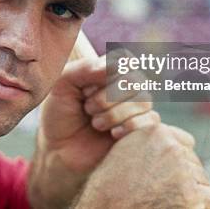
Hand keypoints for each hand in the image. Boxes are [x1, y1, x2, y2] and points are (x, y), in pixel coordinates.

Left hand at [29, 52, 157, 207]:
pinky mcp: (141, 130)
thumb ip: (83, 69)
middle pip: (133, 80)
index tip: (84, 88)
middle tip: (87, 108)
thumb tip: (114, 65)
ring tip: (96, 124)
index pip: (123, 59)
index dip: (104, 73)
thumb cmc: (59, 114)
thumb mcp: (61, 85)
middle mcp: (125, 86)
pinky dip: (129, 126)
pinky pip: (150, 120)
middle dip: (106, 97)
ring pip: (143, 100)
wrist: (59, 151)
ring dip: (115, 114)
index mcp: (107, 71)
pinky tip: (113, 133)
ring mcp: (134, 108)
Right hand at [75, 124, 209, 208]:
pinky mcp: (192, 195)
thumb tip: (175, 143)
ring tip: (166, 201)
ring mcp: (183, 171)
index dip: (178, 160)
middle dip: (184, 177)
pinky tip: (177, 207)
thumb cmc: (110, 188)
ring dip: (191, 191)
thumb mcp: (125, 152)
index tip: (166, 174)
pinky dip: (198, 205)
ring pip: (202, 179)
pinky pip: (208, 196)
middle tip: (163, 192)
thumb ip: (149, 143)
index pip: (185, 142)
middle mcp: (172, 147)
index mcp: (156, 132)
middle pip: (194, 162)